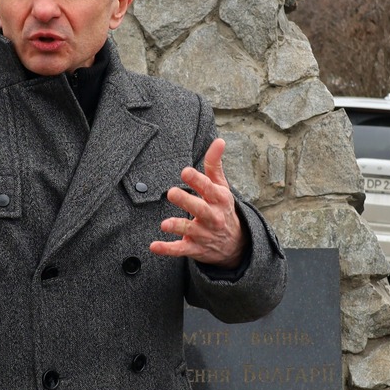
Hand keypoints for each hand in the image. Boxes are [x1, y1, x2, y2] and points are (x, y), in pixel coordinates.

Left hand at [152, 138, 242, 268]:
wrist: (235, 245)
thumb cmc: (222, 208)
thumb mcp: (221, 187)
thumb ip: (215, 165)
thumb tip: (219, 140)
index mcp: (219, 199)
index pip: (208, 188)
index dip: (197, 180)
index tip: (185, 171)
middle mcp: (212, 217)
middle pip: (200, 209)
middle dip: (186, 201)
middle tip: (171, 193)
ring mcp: (203, 234)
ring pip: (189, 230)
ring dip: (177, 227)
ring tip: (164, 224)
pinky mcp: (195, 248)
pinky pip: (180, 249)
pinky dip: (167, 249)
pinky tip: (154, 246)